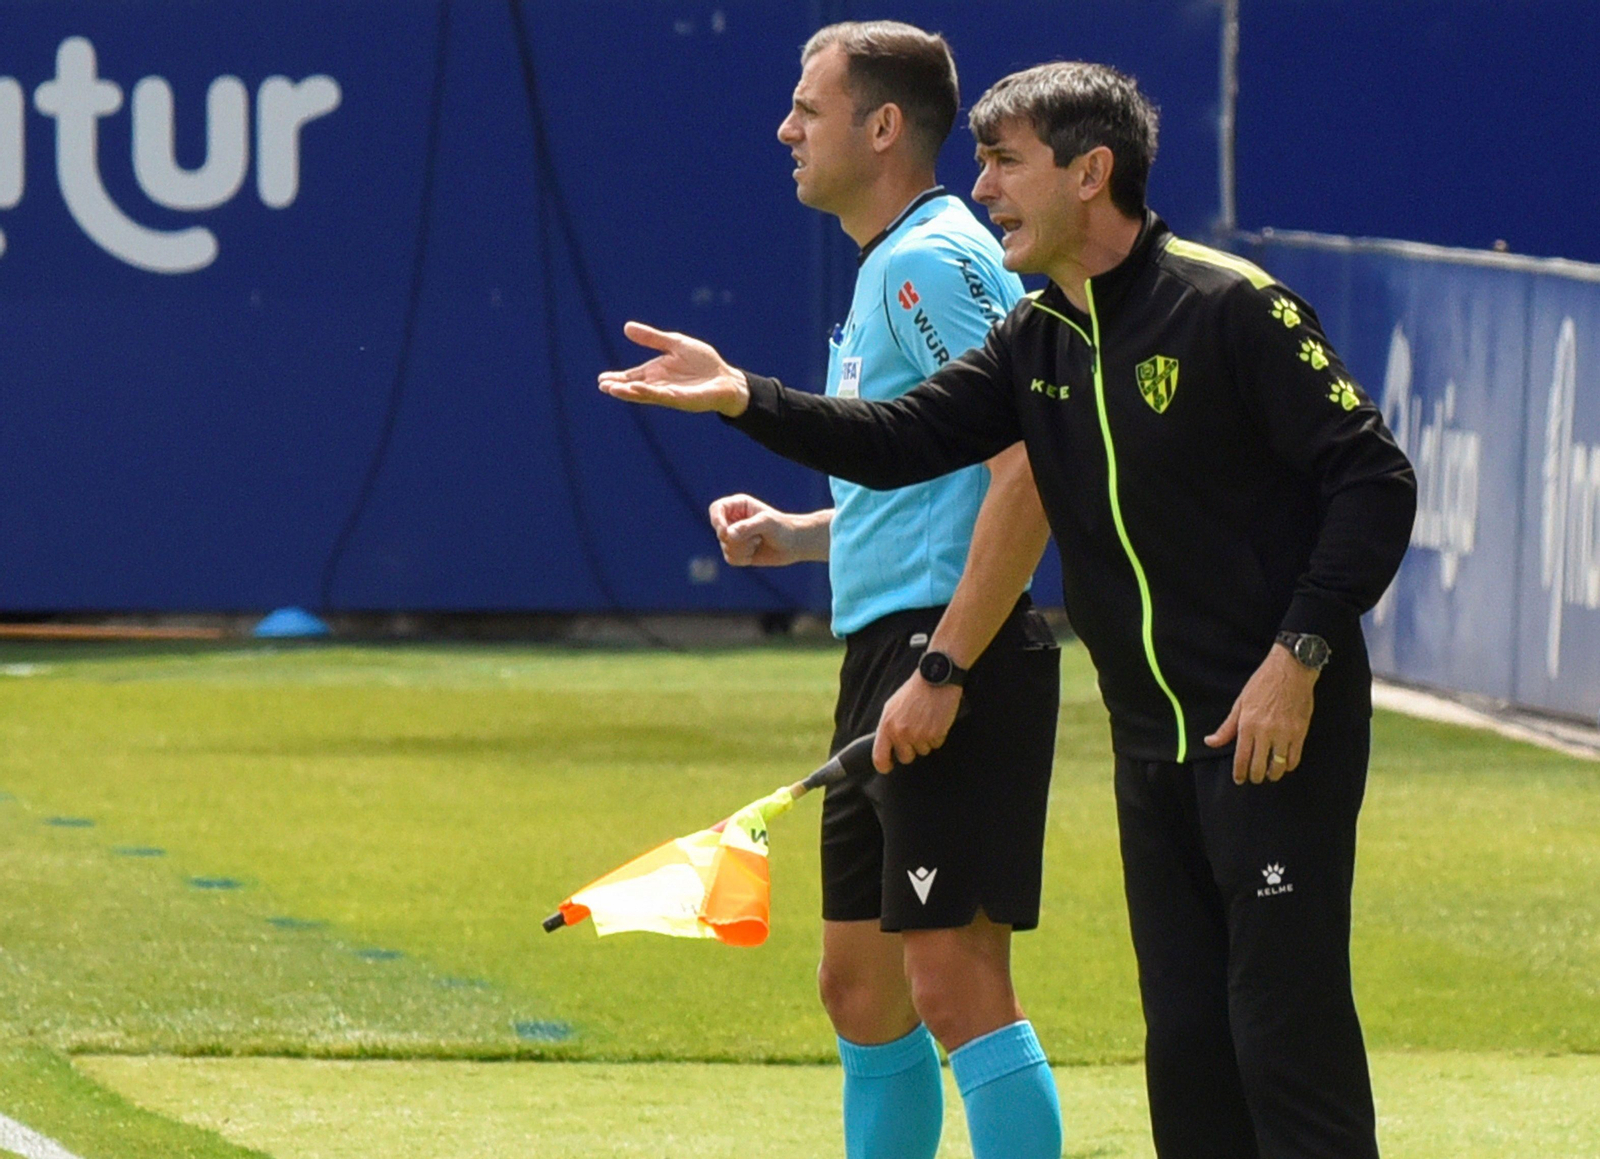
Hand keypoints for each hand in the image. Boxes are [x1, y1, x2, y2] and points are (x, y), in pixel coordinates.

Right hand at [597, 322, 749, 415]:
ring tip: (612, 389)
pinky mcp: (681, 399)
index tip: (601, 380)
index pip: (632, 376)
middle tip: (603, 386)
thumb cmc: (703, 363)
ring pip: (645, 393)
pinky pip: (662, 395)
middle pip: (634, 387)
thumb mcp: (675, 343)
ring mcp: (669, 393)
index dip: (617, 378)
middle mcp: (659, 384)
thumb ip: (652, 338)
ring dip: (629, 392)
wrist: (726, 378)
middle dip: (619, 387)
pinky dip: (648, 392)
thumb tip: (626, 327)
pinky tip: (637, 389)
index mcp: (656, 372)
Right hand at [708, 494, 802, 566]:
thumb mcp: (767, 523)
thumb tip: (727, 535)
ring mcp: (733, 536)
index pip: (716, 509)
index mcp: (737, 505)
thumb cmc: (783, 528)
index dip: (717, 520)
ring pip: (725, 547)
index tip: (725, 532)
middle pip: (720, 532)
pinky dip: (743, 558)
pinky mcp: (736, 551)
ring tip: (758, 542)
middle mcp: (732, 520)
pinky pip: (730, 558)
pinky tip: (755, 552)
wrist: (793, 544)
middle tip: (757, 538)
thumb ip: (747, 527)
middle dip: (739, 539)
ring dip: (744, 549)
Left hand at [872, 674, 963, 772]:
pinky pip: (936, 745)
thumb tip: (886, 746)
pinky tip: (935, 720)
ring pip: (922, 751)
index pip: (879, 757)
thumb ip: (888, 728)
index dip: (884, 766)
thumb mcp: (892, 707)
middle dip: (910, 748)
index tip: (888, 767)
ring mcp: (919, 735)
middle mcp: (901, 733)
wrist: (935, 679)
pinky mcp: (936, 735)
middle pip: (905, 758)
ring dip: (925, 740)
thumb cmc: (913, 692)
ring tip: (926, 720)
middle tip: (915, 731)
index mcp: (886, 726)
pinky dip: (937, 735)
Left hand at [1204, 644, 1317, 784]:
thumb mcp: (1240, 703)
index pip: (1242, 758)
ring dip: (1273, 774)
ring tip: (1270, 774)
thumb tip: (1210, 742)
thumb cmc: (1262, 684)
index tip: (1239, 780)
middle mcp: (1266, 732)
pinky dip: (1289, 765)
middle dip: (1256, 777)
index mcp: (1248, 725)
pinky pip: (1295, 758)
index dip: (1240, 773)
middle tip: (1254, 778)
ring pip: (1279, 766)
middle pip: (1260, 766)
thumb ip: (1227, 727)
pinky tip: (1284, 764)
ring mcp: (1285, 733)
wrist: (1291, 670)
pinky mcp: (1300, 732)